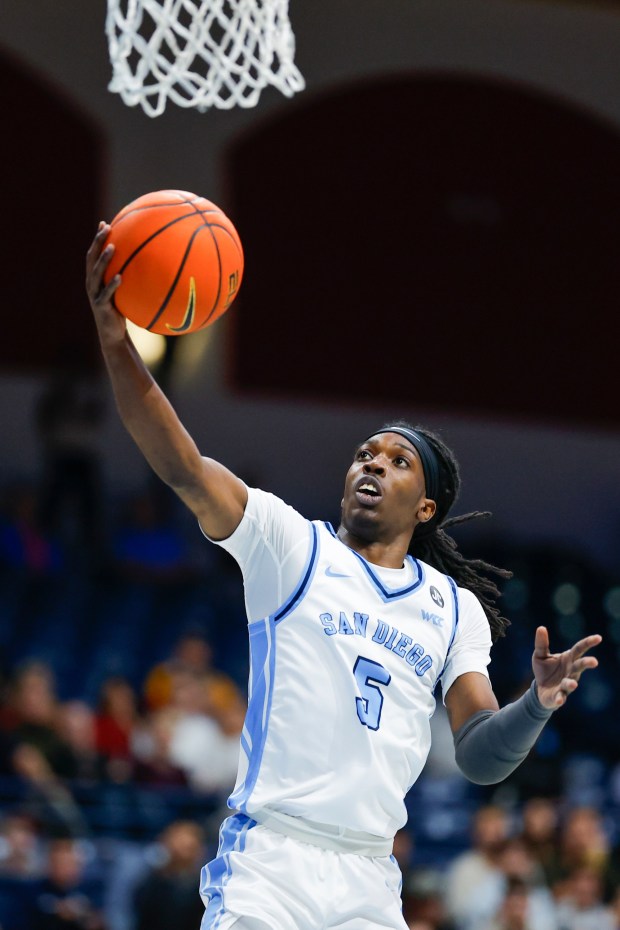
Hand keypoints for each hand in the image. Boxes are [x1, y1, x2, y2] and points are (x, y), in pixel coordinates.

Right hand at [85, 222, 125, 343]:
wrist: (113, 335)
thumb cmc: (121, 310)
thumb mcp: (124, 291)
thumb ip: (128, 277)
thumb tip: (146, 262)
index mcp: (94, 278)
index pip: (93, 254)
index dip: (97, 239)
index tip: (104, 223)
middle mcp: (91, 284)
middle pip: (91, 259)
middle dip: (97, 242)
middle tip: (106, 228)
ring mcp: (94, 295)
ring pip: (96, 274)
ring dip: (103, 260)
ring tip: (112, 247)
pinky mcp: (101, 307)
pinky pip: (106, 294)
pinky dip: (112, 285)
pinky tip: (120, 277)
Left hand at [532, 625, 601, 709]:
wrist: (540, 689)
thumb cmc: (544, 670)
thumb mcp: (540, 655)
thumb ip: (541, 643)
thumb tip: (541, 628)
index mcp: (568, 659)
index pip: (579, 649)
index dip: (588, 643)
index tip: (598, 638)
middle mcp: (571, 671)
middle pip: (580, 666)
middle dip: (586, 664)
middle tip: (594, 662)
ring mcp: (566, 684)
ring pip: (571, 683)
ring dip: (572, 683)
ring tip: (573, 684)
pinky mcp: (558, 696)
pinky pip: (560, 697)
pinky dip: (560, 699)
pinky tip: (559, 701)